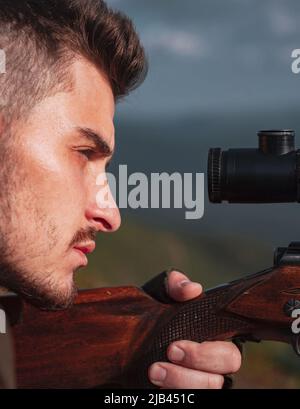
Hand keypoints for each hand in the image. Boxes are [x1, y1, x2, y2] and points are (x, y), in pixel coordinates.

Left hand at [148, 270, 241, 388]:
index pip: (229, 355)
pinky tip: (151, 383)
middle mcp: (209, 367)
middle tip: (168, 352)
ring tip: (153, 370)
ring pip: (206, 390)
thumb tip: (193, 289)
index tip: (176, 346)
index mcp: (213, 341)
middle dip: (197, 366)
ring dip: (179, 382)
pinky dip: (171, 392)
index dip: (210, 354)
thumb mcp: (159, 295)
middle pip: (222, 377)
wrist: (124, 337)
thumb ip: (175, 285)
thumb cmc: (151, 312)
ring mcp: (195, 382)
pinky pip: (185, 398)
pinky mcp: (180, 391)